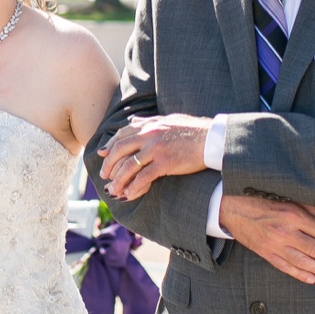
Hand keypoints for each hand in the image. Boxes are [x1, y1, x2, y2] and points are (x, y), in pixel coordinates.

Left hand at [99, 114, 215, 200]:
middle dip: (109, 164)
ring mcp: (156, 148)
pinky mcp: (165, 162)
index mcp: (150, 124)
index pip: (122, 134)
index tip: (102, 154)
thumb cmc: (194, 129)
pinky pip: (143, 177)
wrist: (212, 138)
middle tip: (104, 175)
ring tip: (113, 190)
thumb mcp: (169, 119)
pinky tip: (129, 194)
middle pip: (120, 150)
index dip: (109, 145)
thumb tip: (134, 121)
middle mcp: (149, 134)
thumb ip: (150, 121)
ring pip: (128, 166)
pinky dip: (134, 187)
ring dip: (118, 180)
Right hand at [219, 191, 314, 284]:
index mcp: (292, 215)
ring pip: (301, 260)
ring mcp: (274, 244)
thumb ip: (309, 208)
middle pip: (312, 248)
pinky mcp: (265, 253)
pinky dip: (298, 274)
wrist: (233, 208)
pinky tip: (310, 278)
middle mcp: (284, 231)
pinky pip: (285, 266)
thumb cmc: (263, 201)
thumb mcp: (288, 199)